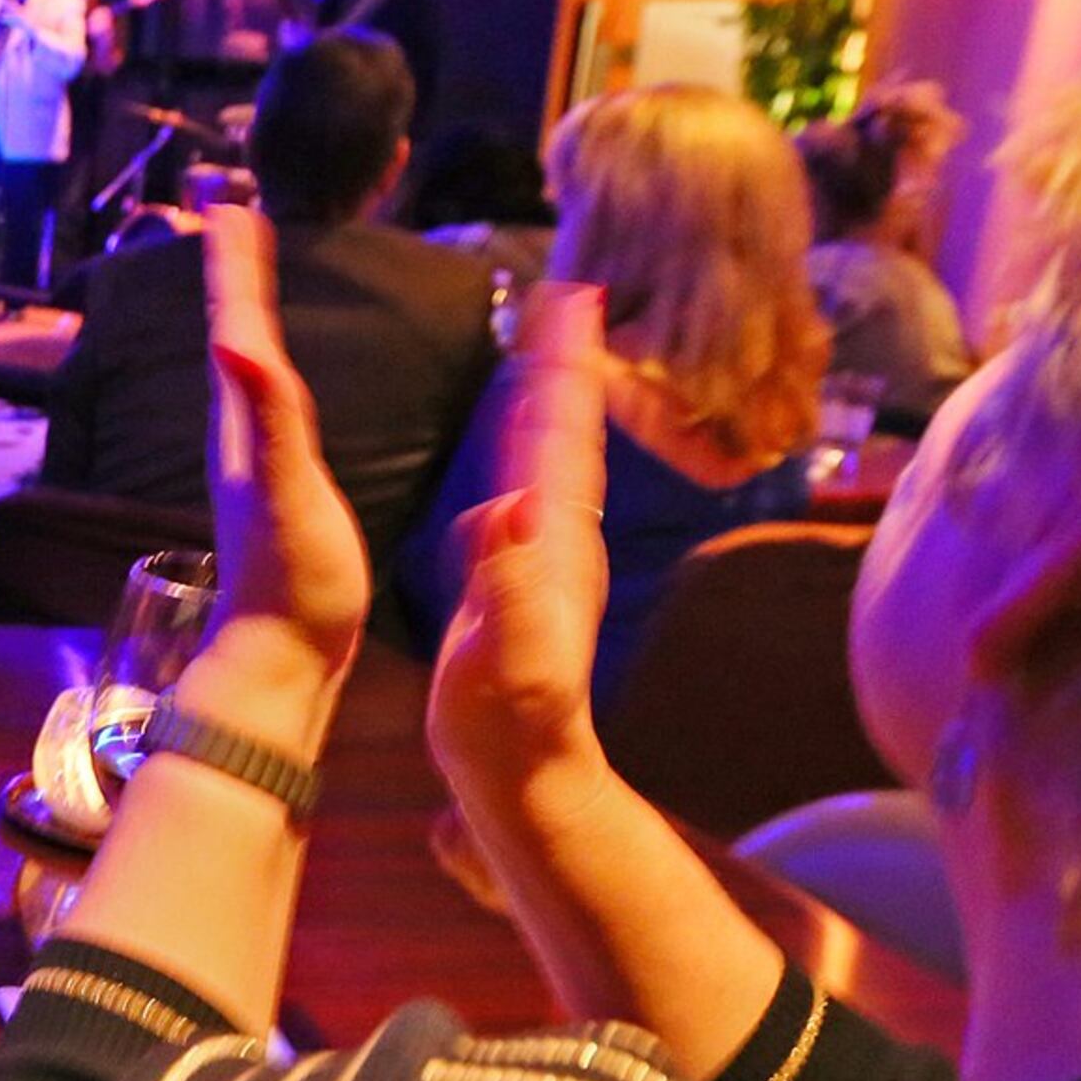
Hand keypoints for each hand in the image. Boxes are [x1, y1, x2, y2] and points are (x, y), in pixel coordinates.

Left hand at [198, 205, 367, 693]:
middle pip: (234, 330)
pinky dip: (271, 359)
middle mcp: (239, 431)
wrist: (283, 655)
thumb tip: (234, 342)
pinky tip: (278, 370)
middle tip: (235, 208)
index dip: (235, 264)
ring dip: (248, 307)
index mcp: (242, 420)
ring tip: (250, 264)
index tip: (229, 201)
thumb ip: (267, 414)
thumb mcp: (287, 490)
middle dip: (237, 268)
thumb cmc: (294, 577)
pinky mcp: (277, 483)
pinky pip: (270, 396)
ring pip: (247, 361)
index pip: (234, 323)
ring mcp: (255, 458)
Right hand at [425, 282, 612, 788]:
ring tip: (547, 351)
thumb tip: (512, 505)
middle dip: (564, 361)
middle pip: (563, 430)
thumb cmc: (512, 731)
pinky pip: (527, 497)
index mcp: (552, 542)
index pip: (560, 432)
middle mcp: (558, 542)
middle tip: (569, 294)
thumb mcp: (506, 659)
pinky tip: (513, 461)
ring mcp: (545, 566)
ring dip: (550, 400)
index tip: (574, 294)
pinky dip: (523, 458)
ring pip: (550, 460)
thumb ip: (511, 585)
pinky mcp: (522, 589)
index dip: (564, 363)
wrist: (529, 787)